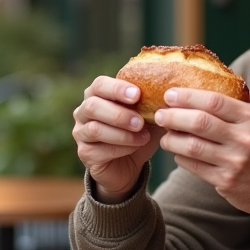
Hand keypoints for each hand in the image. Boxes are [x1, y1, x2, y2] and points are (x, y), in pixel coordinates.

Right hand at [72, 76, 162, 199]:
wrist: (128, 164)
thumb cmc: (138, 132)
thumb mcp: (148, 116)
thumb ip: (153, 103)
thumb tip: (169, 92)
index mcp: (97, 94)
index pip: (99, 84)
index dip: (117, 88)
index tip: (137, 94)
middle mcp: (84, 111)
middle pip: (92, 106)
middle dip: (119, 113)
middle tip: (141, 121)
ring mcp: (81, 133)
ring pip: (95, 129)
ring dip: (122, 133)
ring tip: (142, 136)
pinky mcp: (85, 153)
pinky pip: (100, 150)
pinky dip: (121, 148)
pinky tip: (136, 147)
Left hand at [153, 89, 249, 225]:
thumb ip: (243, 99)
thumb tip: (219, 75)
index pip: (215, 101)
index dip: (188, 96)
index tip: (170, 94)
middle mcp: (245, 139)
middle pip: (199, 122)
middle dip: (173, 116)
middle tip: (159, 114)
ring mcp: (235, 162)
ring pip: (192, 146)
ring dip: (172, 139)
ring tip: (165, 135)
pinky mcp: (226, 182)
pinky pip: (194, 166)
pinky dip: (180, 157)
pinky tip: (177, 152)